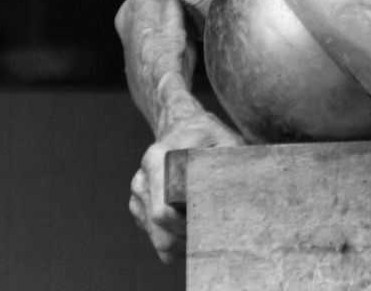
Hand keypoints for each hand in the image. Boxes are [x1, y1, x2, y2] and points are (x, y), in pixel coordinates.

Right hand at [129, 109, 243, 261]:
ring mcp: (138, 196)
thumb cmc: (210, 136)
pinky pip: (156, 238)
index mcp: (156, 160)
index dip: (188, 225)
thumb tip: (232, 195)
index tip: (210, 222)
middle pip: (159, 230)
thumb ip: (227, 166)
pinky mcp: (141, 208)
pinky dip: (176, 241)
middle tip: (212, 231)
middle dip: (186, 238)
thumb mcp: (225, 142)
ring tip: (207, 228)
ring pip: (158, 239)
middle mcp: (142, 180)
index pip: (163, 212)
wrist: (186, 128)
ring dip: (182, 242)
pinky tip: (195, 228)